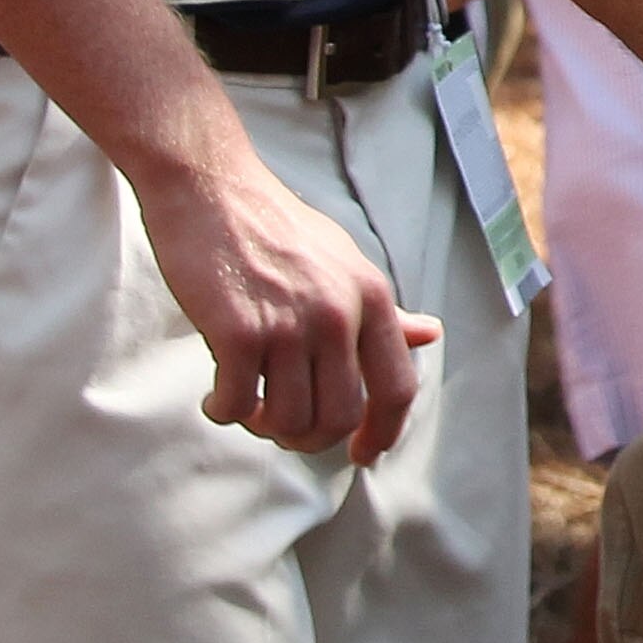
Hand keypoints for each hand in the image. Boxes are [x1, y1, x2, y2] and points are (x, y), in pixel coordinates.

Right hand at [134, 139, 438, 461]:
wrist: (211, 188)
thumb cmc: (276, 229)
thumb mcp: (345, 263)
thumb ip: (384, 310)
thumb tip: (430, 335)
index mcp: (372, 298)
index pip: (397, 388)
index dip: (384, 432)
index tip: (363, 455)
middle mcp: (339, 314)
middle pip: (340, 416)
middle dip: (310, 438)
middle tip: (283, 428)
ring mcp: (290, 324)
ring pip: (289, 419)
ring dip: (264, 427)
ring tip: (248, 407)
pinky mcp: (238, 330)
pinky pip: (237, 404)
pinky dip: (224, 412)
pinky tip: (215, 397)